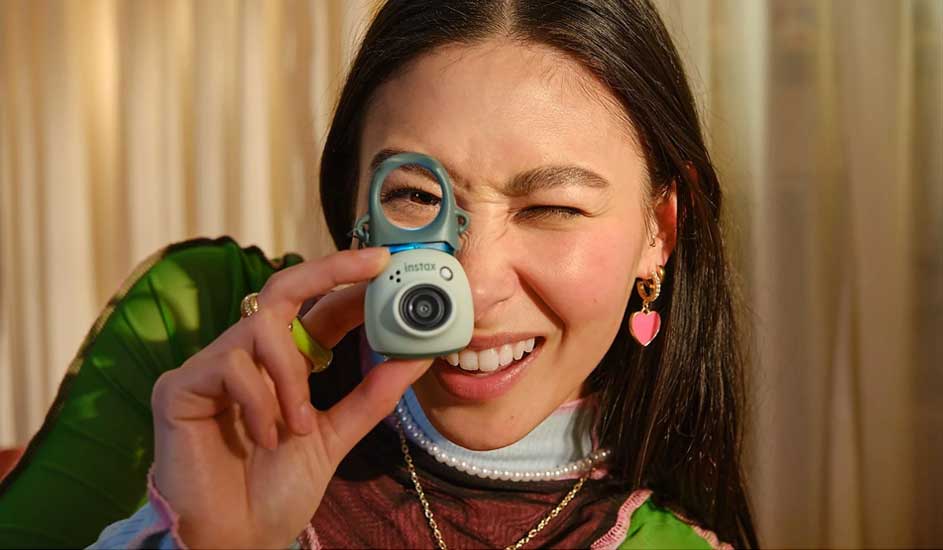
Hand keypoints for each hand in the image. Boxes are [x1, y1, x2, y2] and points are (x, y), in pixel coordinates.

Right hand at [150, 247, 431, 547]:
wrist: (235, 541)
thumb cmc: (276, 492)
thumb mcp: (334, 436)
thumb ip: (371, 397)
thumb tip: (416, 357)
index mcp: (283, 366)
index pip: (318, 310)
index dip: (349, 283)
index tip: (387, 265)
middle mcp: (247, 357)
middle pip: (283, 288)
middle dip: (330, 270)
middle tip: (374, 267)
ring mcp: (210, 369)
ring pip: (262, 329)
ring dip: (292, 378)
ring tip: (300, 426)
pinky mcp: (178, 387)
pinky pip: (230, 366)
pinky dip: (260, 402)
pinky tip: (265, 438)